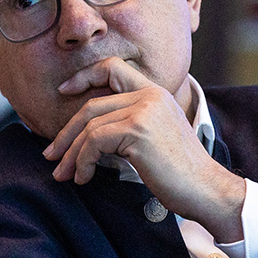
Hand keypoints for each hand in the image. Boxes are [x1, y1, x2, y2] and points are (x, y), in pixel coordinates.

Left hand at [43, 58, 245, 240]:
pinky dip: (83, 162)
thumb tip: (88, 135)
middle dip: (66, 133)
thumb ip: (129, 126)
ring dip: (72, 154)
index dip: (85, 76)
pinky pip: (95, 142)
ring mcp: (144, 111)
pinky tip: (84, 178)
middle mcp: (150, 95)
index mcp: (156, 93)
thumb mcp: (155, 138)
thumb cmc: (181, 174)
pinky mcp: (138, 130)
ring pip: (90, 126)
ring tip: (63, 174)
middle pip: (92, 105)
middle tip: (51, 155)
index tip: (65, 90)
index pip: (113, 67)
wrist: (206, 189)